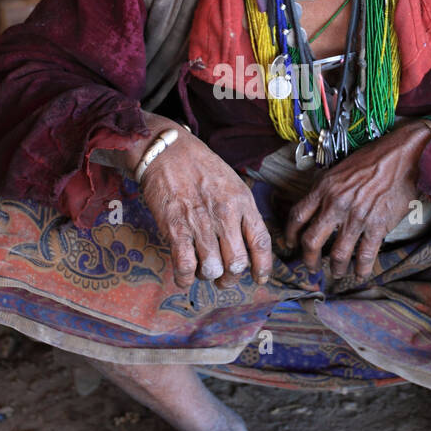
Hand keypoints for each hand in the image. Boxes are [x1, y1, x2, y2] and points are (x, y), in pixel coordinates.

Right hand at [134, 121, 273, 289]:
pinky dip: (185, 278)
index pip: (261, 242)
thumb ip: (242, 212)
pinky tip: (184, 276)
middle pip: (237, 263)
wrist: (167, 151)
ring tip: (202, 271)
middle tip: (224, 278)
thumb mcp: (232, 184)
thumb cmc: (200, 168)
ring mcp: (200, 223)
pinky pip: (185, 266)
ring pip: (212, 269)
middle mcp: (225, 214)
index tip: (259, 279)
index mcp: (243, 202)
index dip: (263, 267)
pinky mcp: (175, 228)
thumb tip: (248, 243)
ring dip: (208, 276)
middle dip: (231, 278)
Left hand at [280, 120, 430, 279]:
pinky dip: (362, 269)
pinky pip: (365, 255)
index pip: (297, 216)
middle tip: (311, 267)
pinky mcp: (377, 225)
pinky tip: (360, 274)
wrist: (403, 155)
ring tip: (337, 273)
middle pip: (311, 241)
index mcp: (324, 188)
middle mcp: (336, 204)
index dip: (290, 234)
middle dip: (308, 259)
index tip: (291, 243)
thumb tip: (317, 206)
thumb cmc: (373, 158)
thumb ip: (326, 188)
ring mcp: (356, 217)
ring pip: (338, 254)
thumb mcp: (340, 168)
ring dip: (336, 268)